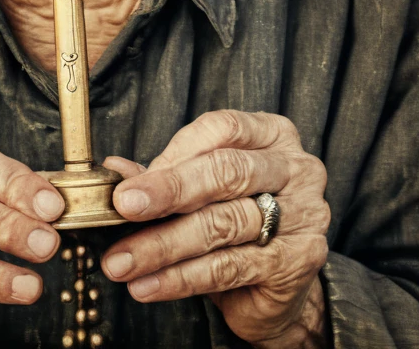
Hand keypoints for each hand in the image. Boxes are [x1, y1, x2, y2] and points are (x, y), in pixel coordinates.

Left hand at [101, 110, 329, 348]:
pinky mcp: (296, 262)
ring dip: (164, 244)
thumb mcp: (204, 191)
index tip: (132, 181)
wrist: (279, 288)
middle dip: (169, 190)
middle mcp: (296, 169)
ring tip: (123, 261)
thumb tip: (116, 170)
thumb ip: (165, 175)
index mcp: (274, 135)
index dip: (175, 153)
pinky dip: (181, 278)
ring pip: (223, 223)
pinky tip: (148, 284)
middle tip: (124, 207)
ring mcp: (303, 215)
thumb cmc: (238, 221)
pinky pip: (229, 268)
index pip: (222, 129)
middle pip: (227, 172)